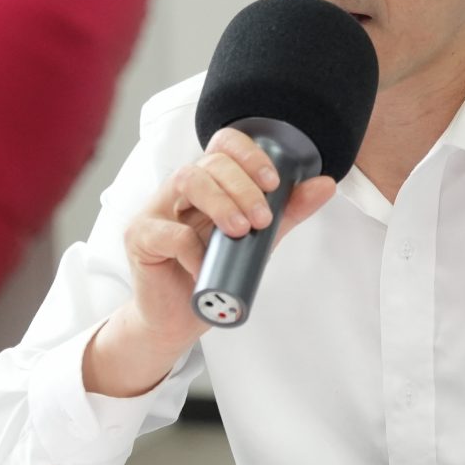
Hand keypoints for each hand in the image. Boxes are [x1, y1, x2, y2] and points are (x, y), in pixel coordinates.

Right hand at [84, 129, 335, 397]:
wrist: (178, 319)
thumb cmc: (214, 274)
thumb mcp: (258, 240)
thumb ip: (287, 212)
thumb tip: (325, 184)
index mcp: (208, 183)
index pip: (224, 145)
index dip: (249, 154)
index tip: (273, 183)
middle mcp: (179, 189)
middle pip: (210, 163)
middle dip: (243, 187)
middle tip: (262, 220)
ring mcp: (156, 210)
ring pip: (186, 180)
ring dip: (221, 203)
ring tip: (240, 231)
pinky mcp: (140, 237)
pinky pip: (168, 232)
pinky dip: (192, 249)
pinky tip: (205, 265)